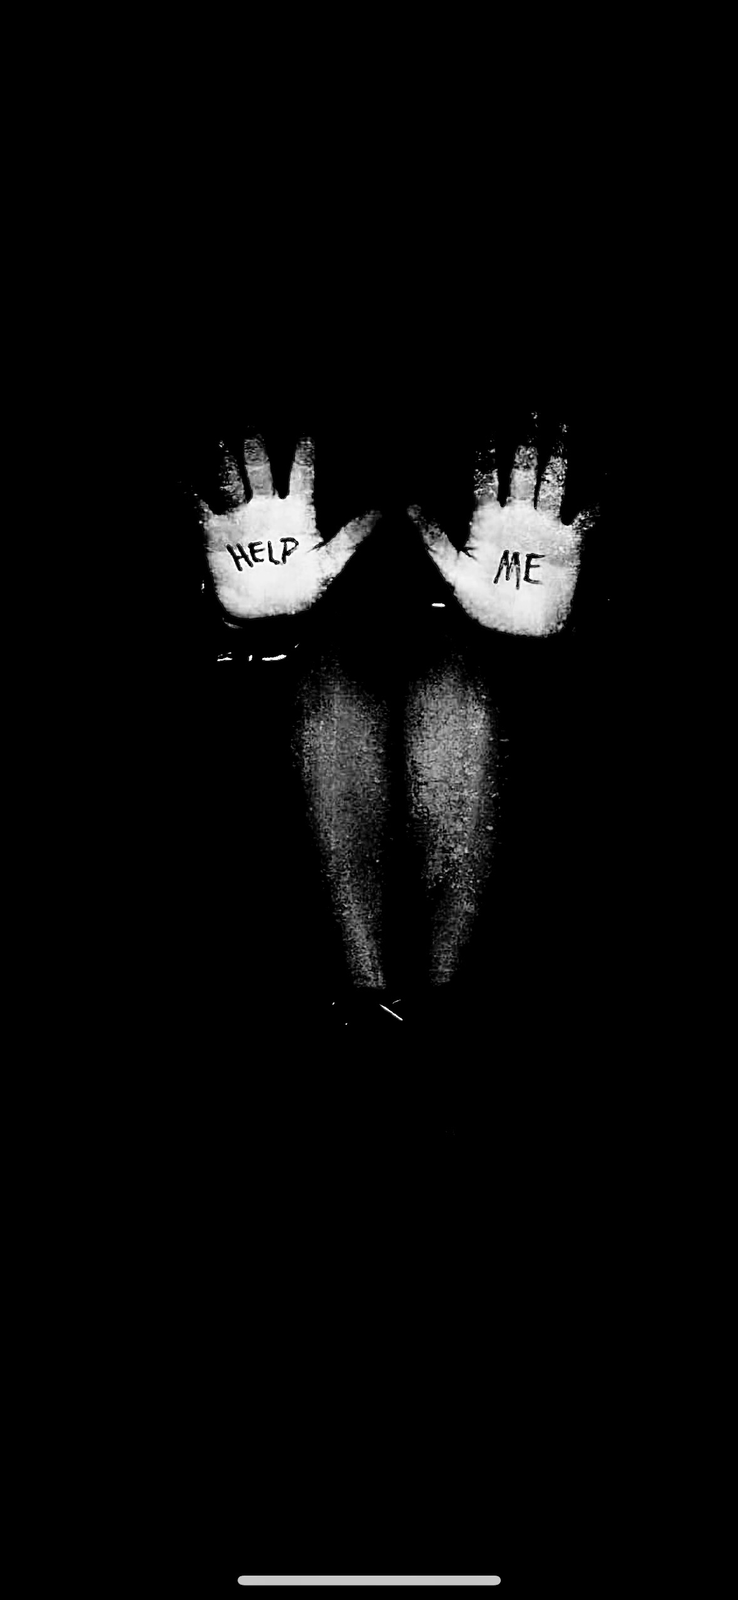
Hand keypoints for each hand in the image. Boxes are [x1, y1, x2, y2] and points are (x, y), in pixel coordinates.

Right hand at [201, 435, 379, 620]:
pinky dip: (188, 490)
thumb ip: (352, 538)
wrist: (264, 618)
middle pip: (261, 471)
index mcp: (297, 512)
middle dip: (257, 451)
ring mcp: (239, 517)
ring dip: (224, 463)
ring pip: (231, 482)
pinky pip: (200, 507)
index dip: (303, 456)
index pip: (301, 477)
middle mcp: (267, 507)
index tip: (307, 432)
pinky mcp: (214, 531)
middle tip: (253, 428)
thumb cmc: (301, 592)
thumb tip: (384, 511)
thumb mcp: (330, 567)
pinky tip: (180, 473)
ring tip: (217, 443)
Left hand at [408, 424, 595, 635]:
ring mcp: (543, 529)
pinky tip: (605, 474)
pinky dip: (597, 498)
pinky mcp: (568, 546)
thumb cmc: (479, 611)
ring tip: (565, 426)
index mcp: (486, 521)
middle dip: (528, 441)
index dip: (486, 450)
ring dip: (559, 456)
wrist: (514, 639)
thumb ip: (431, 539)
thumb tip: (404, 505)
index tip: (486, 421)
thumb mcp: (451, 574)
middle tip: (533, 408)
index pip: (485, 476)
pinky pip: (585, 516)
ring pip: (552, 483)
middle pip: (522, 471)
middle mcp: (516, 517)